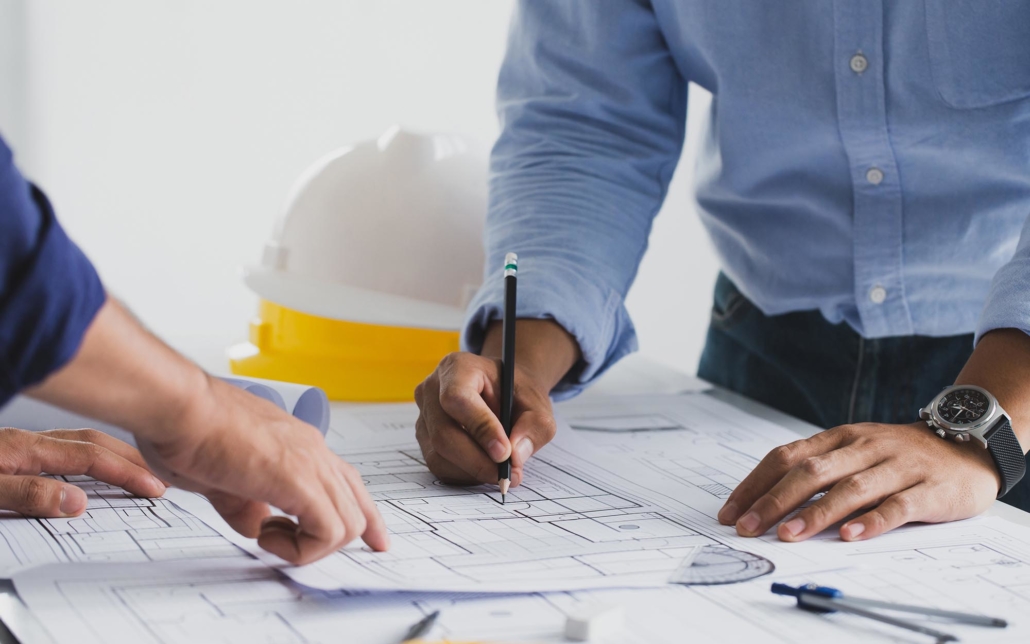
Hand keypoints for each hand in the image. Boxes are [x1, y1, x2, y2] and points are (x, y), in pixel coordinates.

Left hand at [0, 427, 164, 515]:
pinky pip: (65, 449)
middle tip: (159, 477)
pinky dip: (91, 456)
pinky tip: (93, 467)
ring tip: (137, 470)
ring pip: (81, 442)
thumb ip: (28, 495)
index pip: (90, 456)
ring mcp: (20, 446)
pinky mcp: (13, 453)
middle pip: (94, 441)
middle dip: (131, 458)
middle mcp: (27, 442)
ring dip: (114, 454)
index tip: (152, 487)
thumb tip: (77, 502)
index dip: (125, 472)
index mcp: (23, 449)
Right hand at [28, 298, 387, 564]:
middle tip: (290, 548)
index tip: (373, 541)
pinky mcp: (297, 478)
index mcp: (299, 445)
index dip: (365, 517)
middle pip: (357, 507)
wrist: (176, 405)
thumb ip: (244, 503)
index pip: (349, 483)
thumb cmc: (187, 428)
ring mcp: (309, 461)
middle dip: (332, 541)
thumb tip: (255, 523)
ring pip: (350, 523)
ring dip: (310, 546)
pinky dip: (302, 547)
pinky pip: (328, 530)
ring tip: (268, 536)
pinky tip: (266, 536)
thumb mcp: (221, 477)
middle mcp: (312, 450)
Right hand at [414, 353, 555, 486]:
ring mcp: (424, 415)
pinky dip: (465, 474)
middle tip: (508, 474)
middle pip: (443, 433)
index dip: (480, 428)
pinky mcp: (424, 439)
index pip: (457, 398)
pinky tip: (486, 467)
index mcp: (458, 367)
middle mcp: (432, 389)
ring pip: (439, 455)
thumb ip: (534, 426)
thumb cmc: (517, 394)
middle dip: (478, 460)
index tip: (504, 452)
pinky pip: (439, 466)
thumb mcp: (537, 403)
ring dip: (473, 470)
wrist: (504, 393)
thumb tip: (515, 456)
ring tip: (502, 470)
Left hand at [718, 422, 999, 541]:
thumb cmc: (896, 455)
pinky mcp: (928, 488)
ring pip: (850, 488)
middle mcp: (863, 448)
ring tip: (789, 534)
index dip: (755, 484)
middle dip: (773, 501)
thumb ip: (816, 470)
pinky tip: (852, 535)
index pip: (786, 456)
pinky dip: (873, 521)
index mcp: (838, 437)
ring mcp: (896, 466)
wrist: (966, 444)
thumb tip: (765, 503)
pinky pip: (897, 505)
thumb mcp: (852, 451)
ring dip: (816, 512)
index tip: (730, 511)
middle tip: (748, 527)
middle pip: (810, 472)